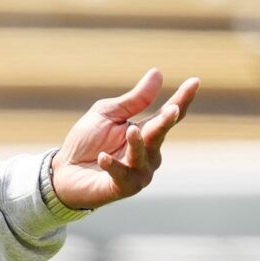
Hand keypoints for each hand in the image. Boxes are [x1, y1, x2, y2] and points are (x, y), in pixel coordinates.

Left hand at [51, 69, 198, 210]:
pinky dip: (113, 166)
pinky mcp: (122, 188)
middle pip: (160, 134)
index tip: (195, 81)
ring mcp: (138, 172)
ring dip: (137, 144)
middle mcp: (149, 153)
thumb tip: (157, 72)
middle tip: (172, 109)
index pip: (169, 114)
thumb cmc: (87, 141)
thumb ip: (134, 99)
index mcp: (147, 132)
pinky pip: (122, 176)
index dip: (182, 99)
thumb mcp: (108, 113)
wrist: (64, 171)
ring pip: (143, 156)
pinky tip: (103, 157)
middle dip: (165, 122)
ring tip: (130, 131)